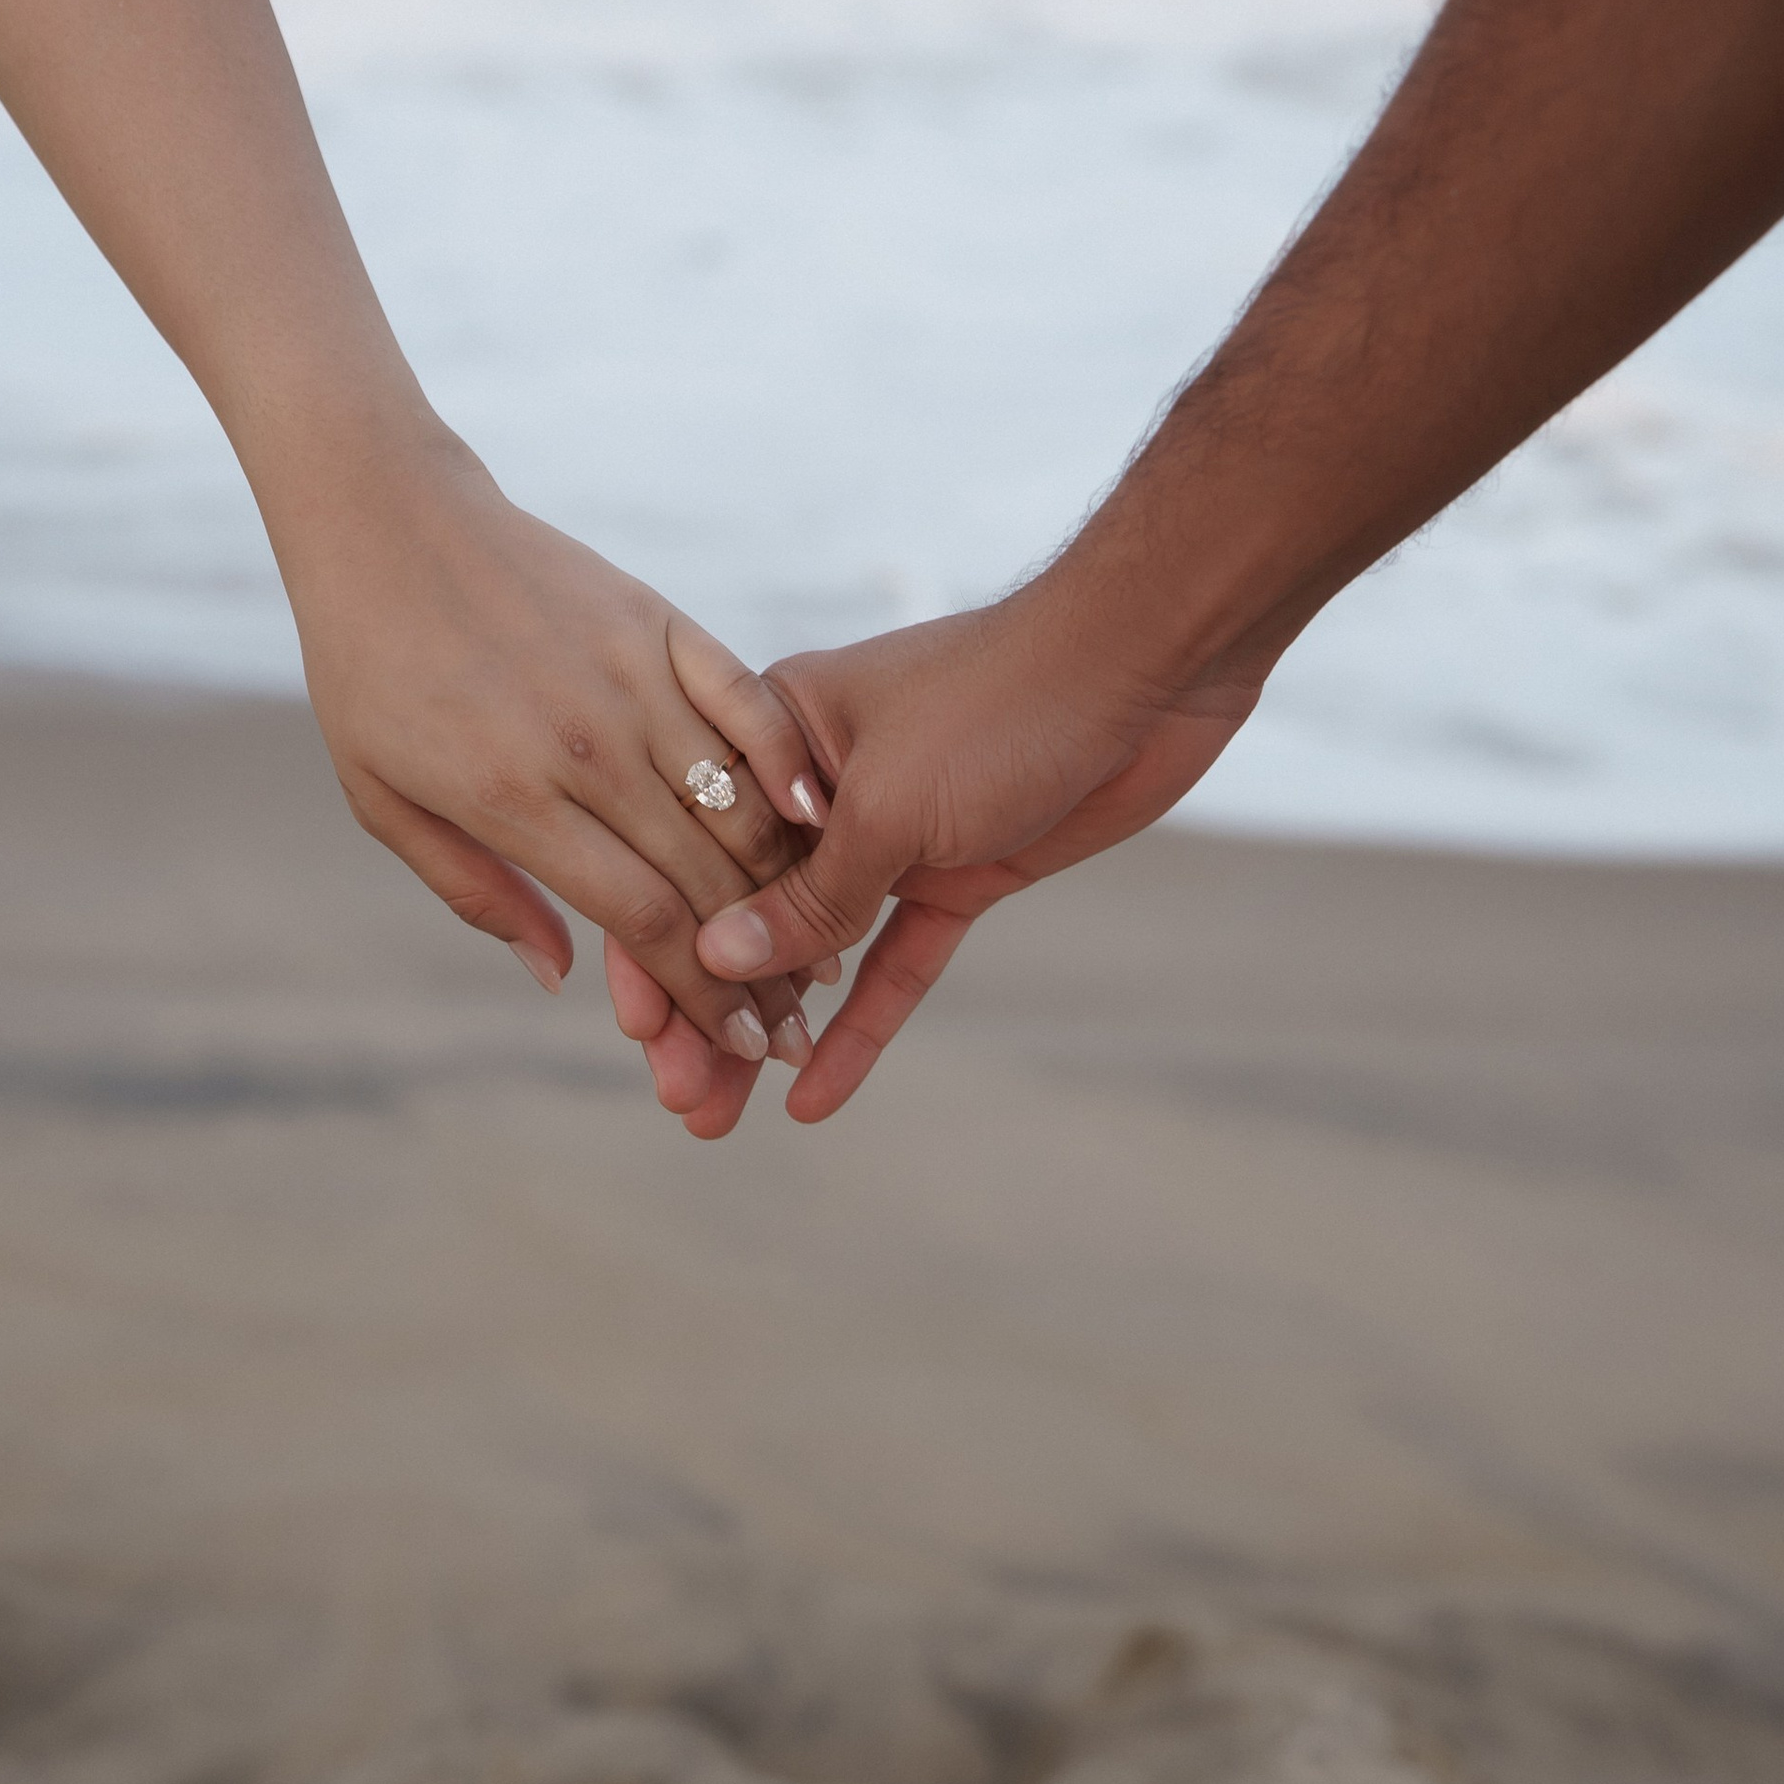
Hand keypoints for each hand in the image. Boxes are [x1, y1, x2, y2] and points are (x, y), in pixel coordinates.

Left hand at [273, 428, 830, 1056]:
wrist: (385, 519)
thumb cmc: (368, 670)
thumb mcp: (381, 799)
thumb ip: (473, 891)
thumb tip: (563, 978)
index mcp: (512, 798)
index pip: (643, 919)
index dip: (702, 990)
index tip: (737, 1044)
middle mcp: (584, 744)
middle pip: (706, 877)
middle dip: (761, 965)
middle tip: (796, 1029)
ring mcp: (630, 676)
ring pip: (739, 800)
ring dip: (790, 885)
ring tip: (822, 946)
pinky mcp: (658, 621)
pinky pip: (745, 700)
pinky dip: (789, 761)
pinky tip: (824, 815)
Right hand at [607, 583, 1257, 1127]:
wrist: (1145, 665)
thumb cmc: (1001, 697)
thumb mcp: (885, 805)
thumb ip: (807, 896)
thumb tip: (718, 963)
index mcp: (777, 735)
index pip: (693, 853)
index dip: (661, 943)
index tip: (638, 1032)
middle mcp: (821, 786)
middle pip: (747, 912)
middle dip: (711, 1007)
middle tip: (682, 1100)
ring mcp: (893, 830)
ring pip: (817, 950)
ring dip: (773, 1029)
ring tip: (721, 1118)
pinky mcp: (960, 869)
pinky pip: (897, 960)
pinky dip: (862, 1024)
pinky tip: (817, 1092)